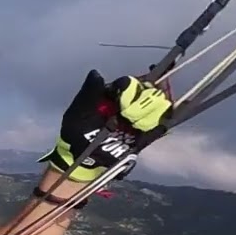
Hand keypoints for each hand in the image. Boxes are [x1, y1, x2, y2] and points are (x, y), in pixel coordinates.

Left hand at [40, 70, 172, 181]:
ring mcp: (137, 120)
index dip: (131, 86)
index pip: (128, 83)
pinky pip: (158, 127)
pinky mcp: (143, 136)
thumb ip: (88, 93)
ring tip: (133, 121)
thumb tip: (96, 73)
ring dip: (149, 112)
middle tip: (128, 112)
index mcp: (112, 96)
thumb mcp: (78, 112)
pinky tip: (154, 126)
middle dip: (140, 100)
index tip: (124, 95)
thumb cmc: (76, 134)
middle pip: (146, 93)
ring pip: (156, 107)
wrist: (81, 160)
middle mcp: (127, 105)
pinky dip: (159, 126)